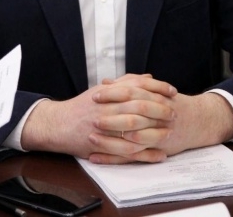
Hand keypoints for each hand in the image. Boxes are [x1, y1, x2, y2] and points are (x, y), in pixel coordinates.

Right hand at [21, 74, 176, 163]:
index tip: (172, 91)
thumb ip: (126, 82)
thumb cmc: (82, 106)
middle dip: (160, 109)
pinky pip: (127, 151)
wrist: (58, 125)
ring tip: (170, 133)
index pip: (138, 87)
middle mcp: (107, 108)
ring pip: (135, 129)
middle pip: (139, 107)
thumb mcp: (103, 90)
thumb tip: (149, 77)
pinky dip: (145, 154)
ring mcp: (105, 128)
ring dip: (155, 132)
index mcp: (108, 93)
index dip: (158, 88)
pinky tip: (158, 155)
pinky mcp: (103, 146)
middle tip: (175, 112)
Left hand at [89, 84, 232, 164]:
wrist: (199, 121)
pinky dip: (112, 158)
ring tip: (90, 138)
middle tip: (92, 117)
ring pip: (130, 139)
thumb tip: (106, 81)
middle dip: (110, 117)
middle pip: (131, 116)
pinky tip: (96, 158)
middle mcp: (156, 116)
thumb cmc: (172, 104)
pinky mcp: (154, 150)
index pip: (132, 92)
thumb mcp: (154, 91)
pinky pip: (130, 157)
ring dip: (109, 140)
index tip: (95, 94)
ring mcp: (155, 134)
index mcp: (154, 97)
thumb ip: (131, 84)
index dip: (113, 94)